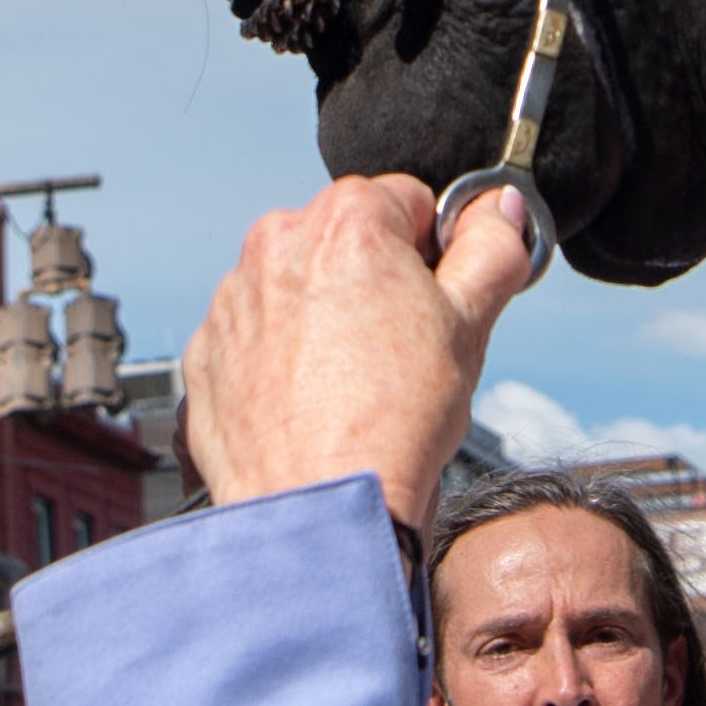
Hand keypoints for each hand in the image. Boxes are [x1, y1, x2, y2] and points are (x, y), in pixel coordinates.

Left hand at [179, 173, 531, 531]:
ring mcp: (232, 299)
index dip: (435, 250)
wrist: (318, 505)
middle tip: (403, 347)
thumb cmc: (394, 418)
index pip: (408, 200)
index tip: (438, 298)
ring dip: (324, 317)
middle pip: (345, 241)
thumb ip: (492, 249)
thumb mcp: (471, 323)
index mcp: (345, 219)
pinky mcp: (206, 352)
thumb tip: (499, 209)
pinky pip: (254, 336)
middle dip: (375, 280)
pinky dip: (281, 358)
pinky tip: (311, 402)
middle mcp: (276, 243)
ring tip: (355, 383)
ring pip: (296, 287)